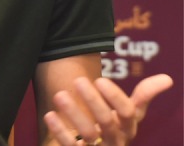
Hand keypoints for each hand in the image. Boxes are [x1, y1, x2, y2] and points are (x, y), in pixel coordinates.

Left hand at [44, 74, 172, 144]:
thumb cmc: (114, 128)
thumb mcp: (129, 114)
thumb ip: (143, 96)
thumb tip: (168, 79)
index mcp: (128, 127)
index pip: (128, 112)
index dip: (115, 97)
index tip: (100, 79)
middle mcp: (116, 140)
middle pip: (107, 122)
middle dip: (93, 101)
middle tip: (78, 80)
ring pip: (88, 134)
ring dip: (74, 113)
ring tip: (60, 94)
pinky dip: (60, 131)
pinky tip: (50, 115)